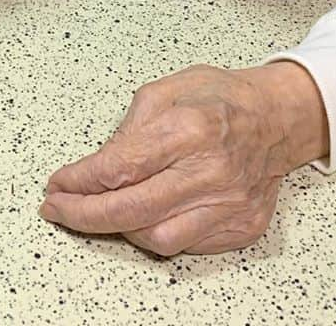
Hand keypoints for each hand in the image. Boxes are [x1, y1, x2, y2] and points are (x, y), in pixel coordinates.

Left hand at [39, 62, 328, 255]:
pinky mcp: (242, 226)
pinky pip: (187, 244)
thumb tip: (97, 167)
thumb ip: (128, 129)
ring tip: (100, 211)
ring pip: (158, 239)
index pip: (120, 167)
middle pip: (132, 211)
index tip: (56, 184)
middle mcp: (210, 172)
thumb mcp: (163, 91)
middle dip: (84, 215)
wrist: (278, 117)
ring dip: (119, 229)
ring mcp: (229, 205)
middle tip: (57, 209)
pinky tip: (140, 216)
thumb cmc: (220, 96)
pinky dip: (155, 233)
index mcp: (188, 129)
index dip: (80, 180)